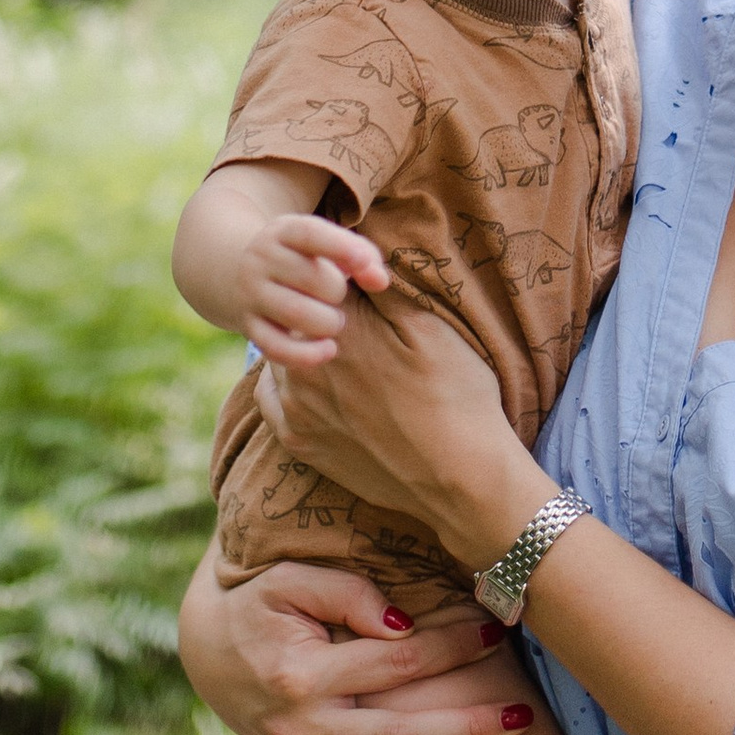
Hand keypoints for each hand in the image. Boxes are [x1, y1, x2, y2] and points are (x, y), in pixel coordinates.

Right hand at [177, 549, 530, 734]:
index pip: (398, 661)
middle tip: (523, 718)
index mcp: (303, 677)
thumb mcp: (289, 580)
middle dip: (467, 732)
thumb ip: (346, 594)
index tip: (496, 630)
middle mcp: (305, 730)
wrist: (210, 652)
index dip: (451, 645)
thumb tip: (402, 625)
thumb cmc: (259, 604)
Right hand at [231, 212, 388, 369]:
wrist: (236, 271)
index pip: (311, 234)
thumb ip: (360, 255)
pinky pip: (277, 348)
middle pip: (312, 279)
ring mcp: (250, 293)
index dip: (342, 248)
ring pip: (297, 314)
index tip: (366, 264)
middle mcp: (261, 259)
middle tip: (336, 297)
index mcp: (283, 231)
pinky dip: (308, 355)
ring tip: (332, 320)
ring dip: (328, 323)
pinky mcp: (247, 326)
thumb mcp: (323, 243)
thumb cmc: (300, 257)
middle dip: (337, 293)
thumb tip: (381, 281)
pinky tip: (328, 350)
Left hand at [253, 287, 545, 571]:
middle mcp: (303, 365)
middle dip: (318, 308)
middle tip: (355, 316)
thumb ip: (384, 287)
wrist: (460, 478)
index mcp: (337, 327)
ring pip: (282, 354)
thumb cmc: (455, 395)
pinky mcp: (298, 442)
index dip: (346, 272)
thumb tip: (355, 255)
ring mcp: (296, 407)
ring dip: (301, 344)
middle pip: (297, 316)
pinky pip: (274, 398)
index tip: (365, 279)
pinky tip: (320, 383)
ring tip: (341, 349)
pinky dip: (290, 384)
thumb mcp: (430, 326)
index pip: (323, 277)